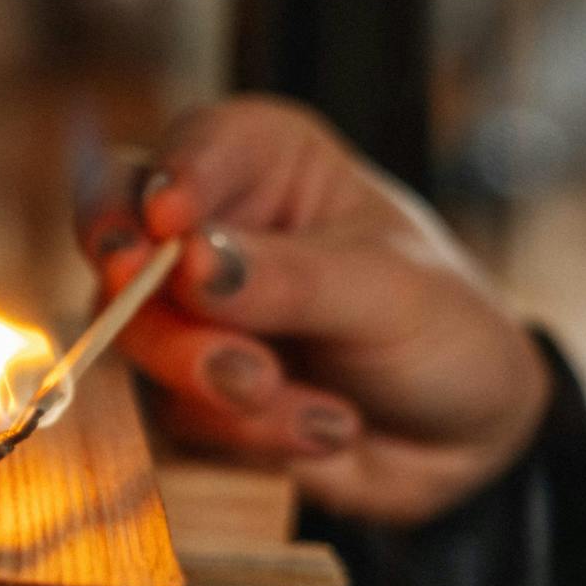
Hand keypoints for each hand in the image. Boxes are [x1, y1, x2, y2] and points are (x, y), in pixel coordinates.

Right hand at [77, 96, 550, 525]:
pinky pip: (172, 417)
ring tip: (325, 417)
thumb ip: (288, 278)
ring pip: (141, 347)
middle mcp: (205, 230)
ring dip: (225, 391)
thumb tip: (186, 261)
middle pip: (122, 253)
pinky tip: (327, 431)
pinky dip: (247, 435)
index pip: (187, 150)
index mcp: (260, 164)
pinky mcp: (182, 391)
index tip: (167, 226)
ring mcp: (186, 315)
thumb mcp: (387, 292)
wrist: (464, 434)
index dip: (165, 186)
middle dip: (165, 319)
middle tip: (235, 364)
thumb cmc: (441, 325)